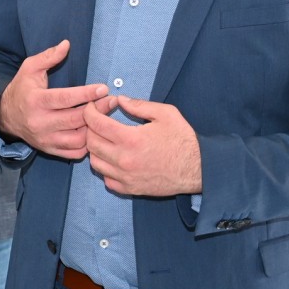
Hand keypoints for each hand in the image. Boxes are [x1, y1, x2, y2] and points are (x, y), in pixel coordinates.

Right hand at [0, 40, 107, 158]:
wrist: (6, 116)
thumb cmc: (22, 89)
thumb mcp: (29, 68)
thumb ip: (48, 57)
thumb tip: (66, 44)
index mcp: (35, 101)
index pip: (64, 99)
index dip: (86, 94)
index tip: (103, 89)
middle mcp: (40, 122)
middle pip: (75, 119)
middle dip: (97, 110)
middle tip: (112, 101)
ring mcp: (45, 139)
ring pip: (77, 138)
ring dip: (94, 128)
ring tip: (105, 117)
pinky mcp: (50, 149)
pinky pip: (74, 152)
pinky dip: (87, 144)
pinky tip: (93, 132)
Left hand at [82, 95, 201, 196]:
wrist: (198, 168)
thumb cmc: (183, 140)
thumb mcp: (165, 113)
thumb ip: (139, 105)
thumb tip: (120, 100)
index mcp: (130, 139)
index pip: (95, 123)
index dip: (89, 111)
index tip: (92, 107)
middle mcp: (123, 159)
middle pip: (90, 142)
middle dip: (90, 128)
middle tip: (99, 122)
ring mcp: (125, 177)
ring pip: (95, 162)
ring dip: (96, 149)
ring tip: (106, 140)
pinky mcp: (130, 189)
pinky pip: (106, 179)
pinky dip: (105, 168)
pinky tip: (115, 159)